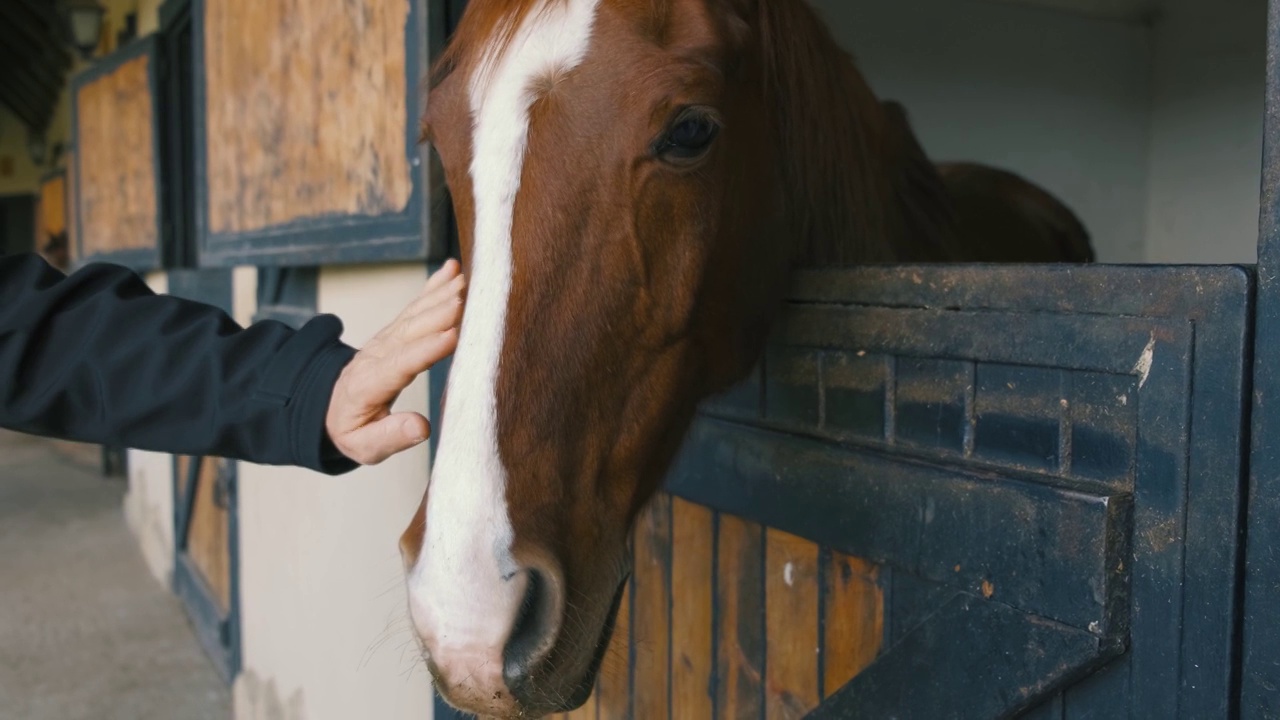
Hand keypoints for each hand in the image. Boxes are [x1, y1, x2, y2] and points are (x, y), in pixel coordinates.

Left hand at [325, 260, 464, 464]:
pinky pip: (416, 306)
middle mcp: (377, 355)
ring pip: (416, 314)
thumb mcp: (364, 447)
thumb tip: (422, 427)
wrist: (329, 407)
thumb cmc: (352, 430)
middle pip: (410, 331)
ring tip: (467, 282)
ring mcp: (386, 340)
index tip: (452, 336)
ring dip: (441, 296)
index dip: (425, 350)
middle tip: (466, 300)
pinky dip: (434, 286)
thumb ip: (391, 436)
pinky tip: (452, 270)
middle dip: (438, 314)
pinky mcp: (396, 332)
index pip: (399, 364)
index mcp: (369, 384)